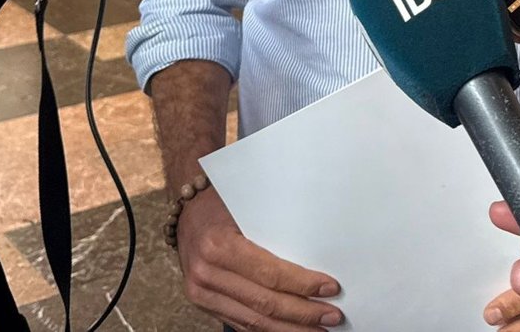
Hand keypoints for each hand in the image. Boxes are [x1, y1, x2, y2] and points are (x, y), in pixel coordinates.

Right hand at [177, 185, 341, 329]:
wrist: (187, 208)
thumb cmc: (222, 201)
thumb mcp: (246, 206)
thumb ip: (274, 228)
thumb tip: (316, 252)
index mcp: (219, 245)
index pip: (269, 274)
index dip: (302, 284)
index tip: (329, 287)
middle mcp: (207, 272)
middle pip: (264, 303)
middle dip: (302, 314)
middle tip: (332, 316)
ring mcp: (201, 292)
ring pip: (253, 321)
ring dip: (289, 329)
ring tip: (318, 330)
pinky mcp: (203, 302)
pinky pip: (240, 323)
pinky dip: (268, 329)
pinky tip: (289, 330)